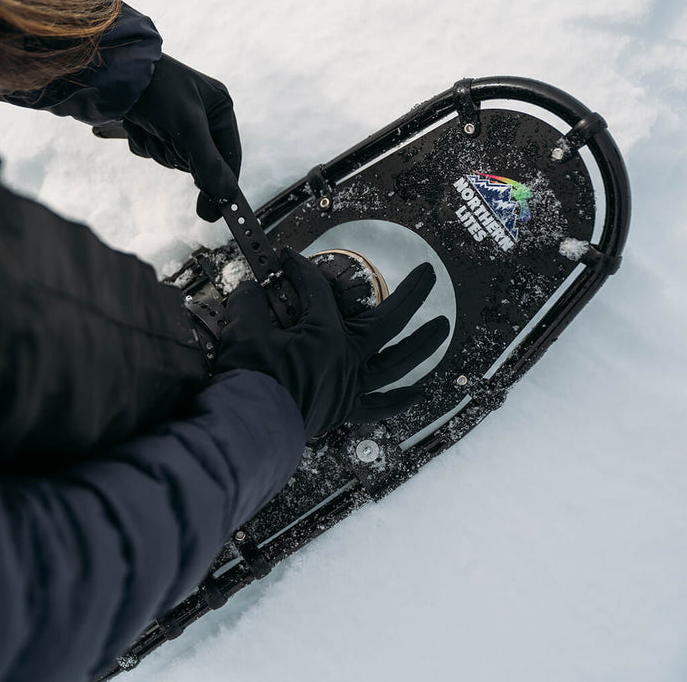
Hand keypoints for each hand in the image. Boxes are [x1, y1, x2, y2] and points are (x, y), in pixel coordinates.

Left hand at [122, 54, 241, 221]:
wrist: (114, 71)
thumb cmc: (157, 90)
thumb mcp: (187, 128)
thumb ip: (208, 164)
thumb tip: (225, 196)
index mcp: (220, 107)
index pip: (230, 156)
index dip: (222, 182)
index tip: (216, 210)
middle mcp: (201, 115)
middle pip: (198, 162)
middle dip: (178, 154)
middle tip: (167, 136)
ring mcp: (176, 121)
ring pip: (172, 159)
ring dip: (158, 149)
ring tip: (149, 125)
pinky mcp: (153, 124)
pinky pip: (153, 150)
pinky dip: (143, 143)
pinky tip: (137, 124)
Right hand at [215, 251, 449, 438]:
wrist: (249, 427)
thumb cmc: (250, 382)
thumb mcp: (243, 332)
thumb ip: (249, 304)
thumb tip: (250, 290)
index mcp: (325, 335)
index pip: (318, 290)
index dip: (302, 269)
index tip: (289, 259)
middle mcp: (347, 358)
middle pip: (389, 320)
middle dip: (412, 294)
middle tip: (429, 273)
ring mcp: (349, 385)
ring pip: (397, 363)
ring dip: (423, 344)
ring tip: (442, 328)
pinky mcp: (343, 409)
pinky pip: (378, 405)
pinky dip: (400, 399)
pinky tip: (419, 392)